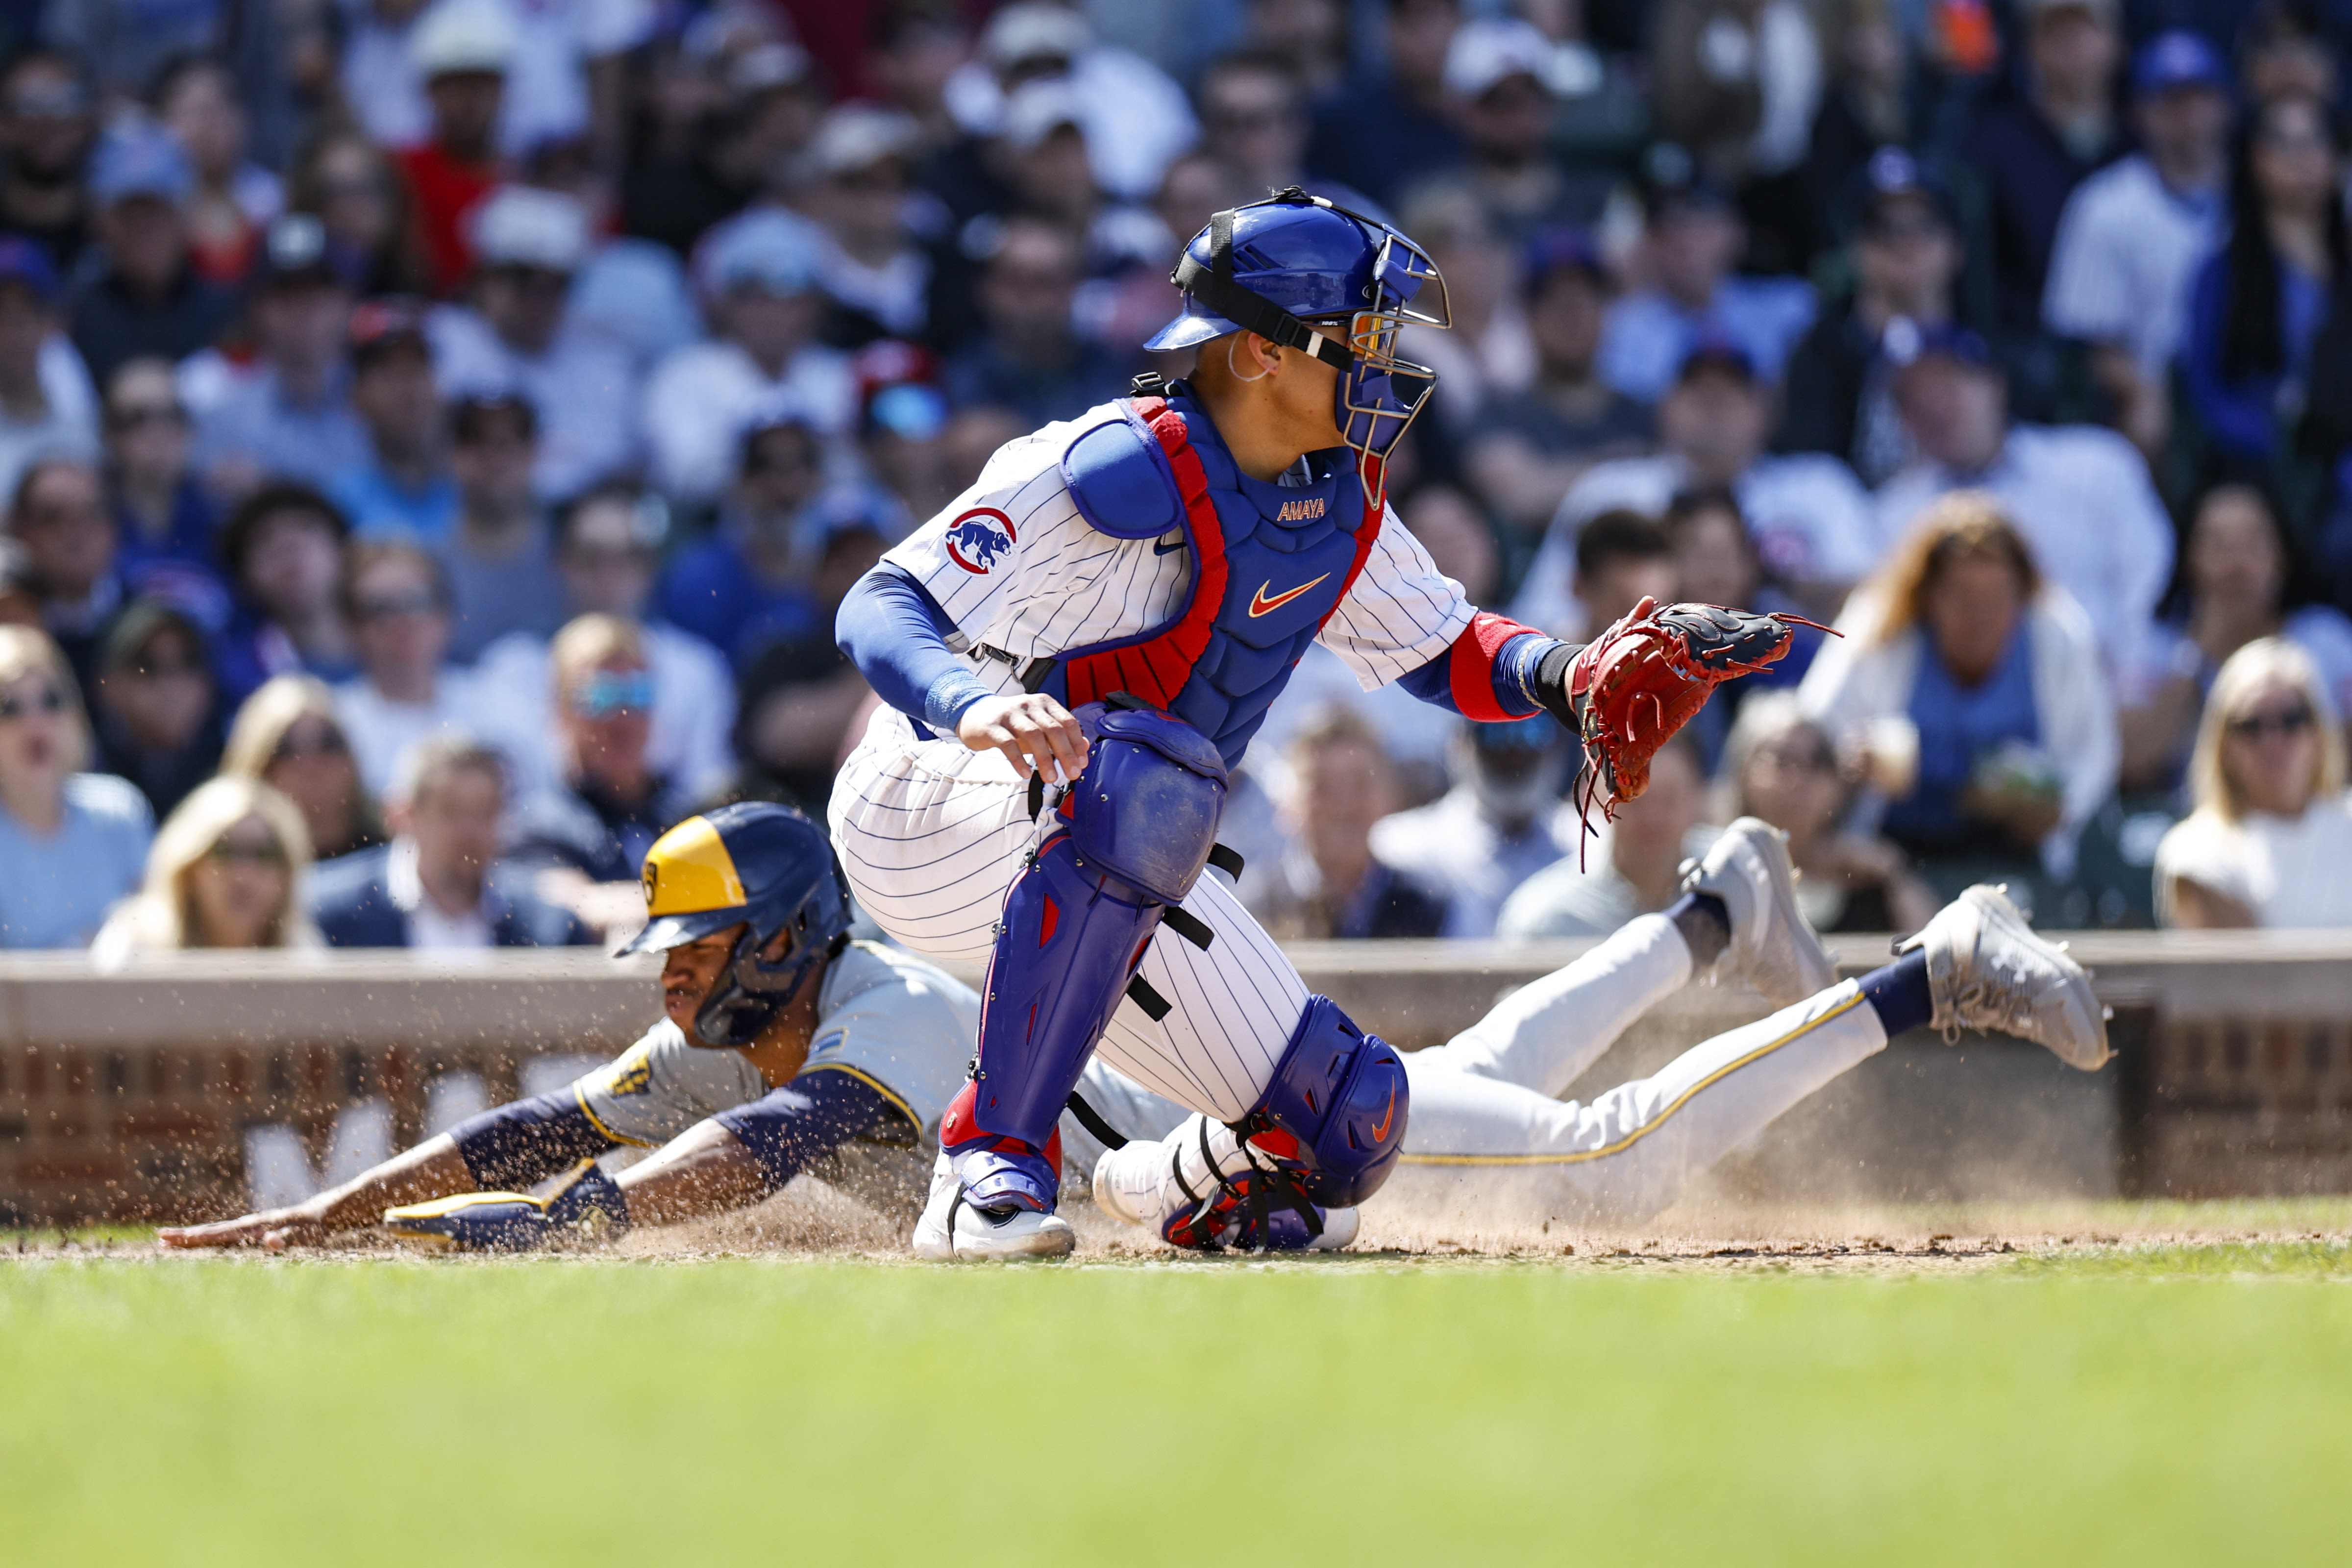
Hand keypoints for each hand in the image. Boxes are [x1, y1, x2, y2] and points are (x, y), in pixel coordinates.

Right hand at [157, 1204, 328, 1249]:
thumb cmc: (314, 1229)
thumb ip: (287, 1240)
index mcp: (254, 1227)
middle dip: (185, 1235)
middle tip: (159, 1238)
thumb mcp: (303, 1236)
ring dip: (195, 1235)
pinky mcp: (256, 1228)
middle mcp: (249, 1224)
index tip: (170, 1239)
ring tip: (173, 1239)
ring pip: (218, 1231)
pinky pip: (227, 1234)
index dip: (194, 1238)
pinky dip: (211, 1236)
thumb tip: (270, 1242)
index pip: (218, 1234)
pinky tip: (202, 1241)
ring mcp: (251, 1225)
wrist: (323, 1213)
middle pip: (212, 1230)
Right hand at [957, 693, 1088, 782]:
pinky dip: (1019, 760)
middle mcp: (1029, 705)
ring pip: (1033, 735)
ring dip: (1045, 758)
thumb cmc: (1012, 723)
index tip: (1082, 763)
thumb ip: (1061, 735)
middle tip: (1072, 774)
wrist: (974, 713)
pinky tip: (1026, 774)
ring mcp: (1010, 714)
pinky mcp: (992, 726)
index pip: (1068, 722)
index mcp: (1044, 703)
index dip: (1077, 743)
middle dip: (1066, 753)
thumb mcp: (1038, 725)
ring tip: (1051, 778)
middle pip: (1053, 729)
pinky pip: (1008, 743)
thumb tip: (1085, 747)